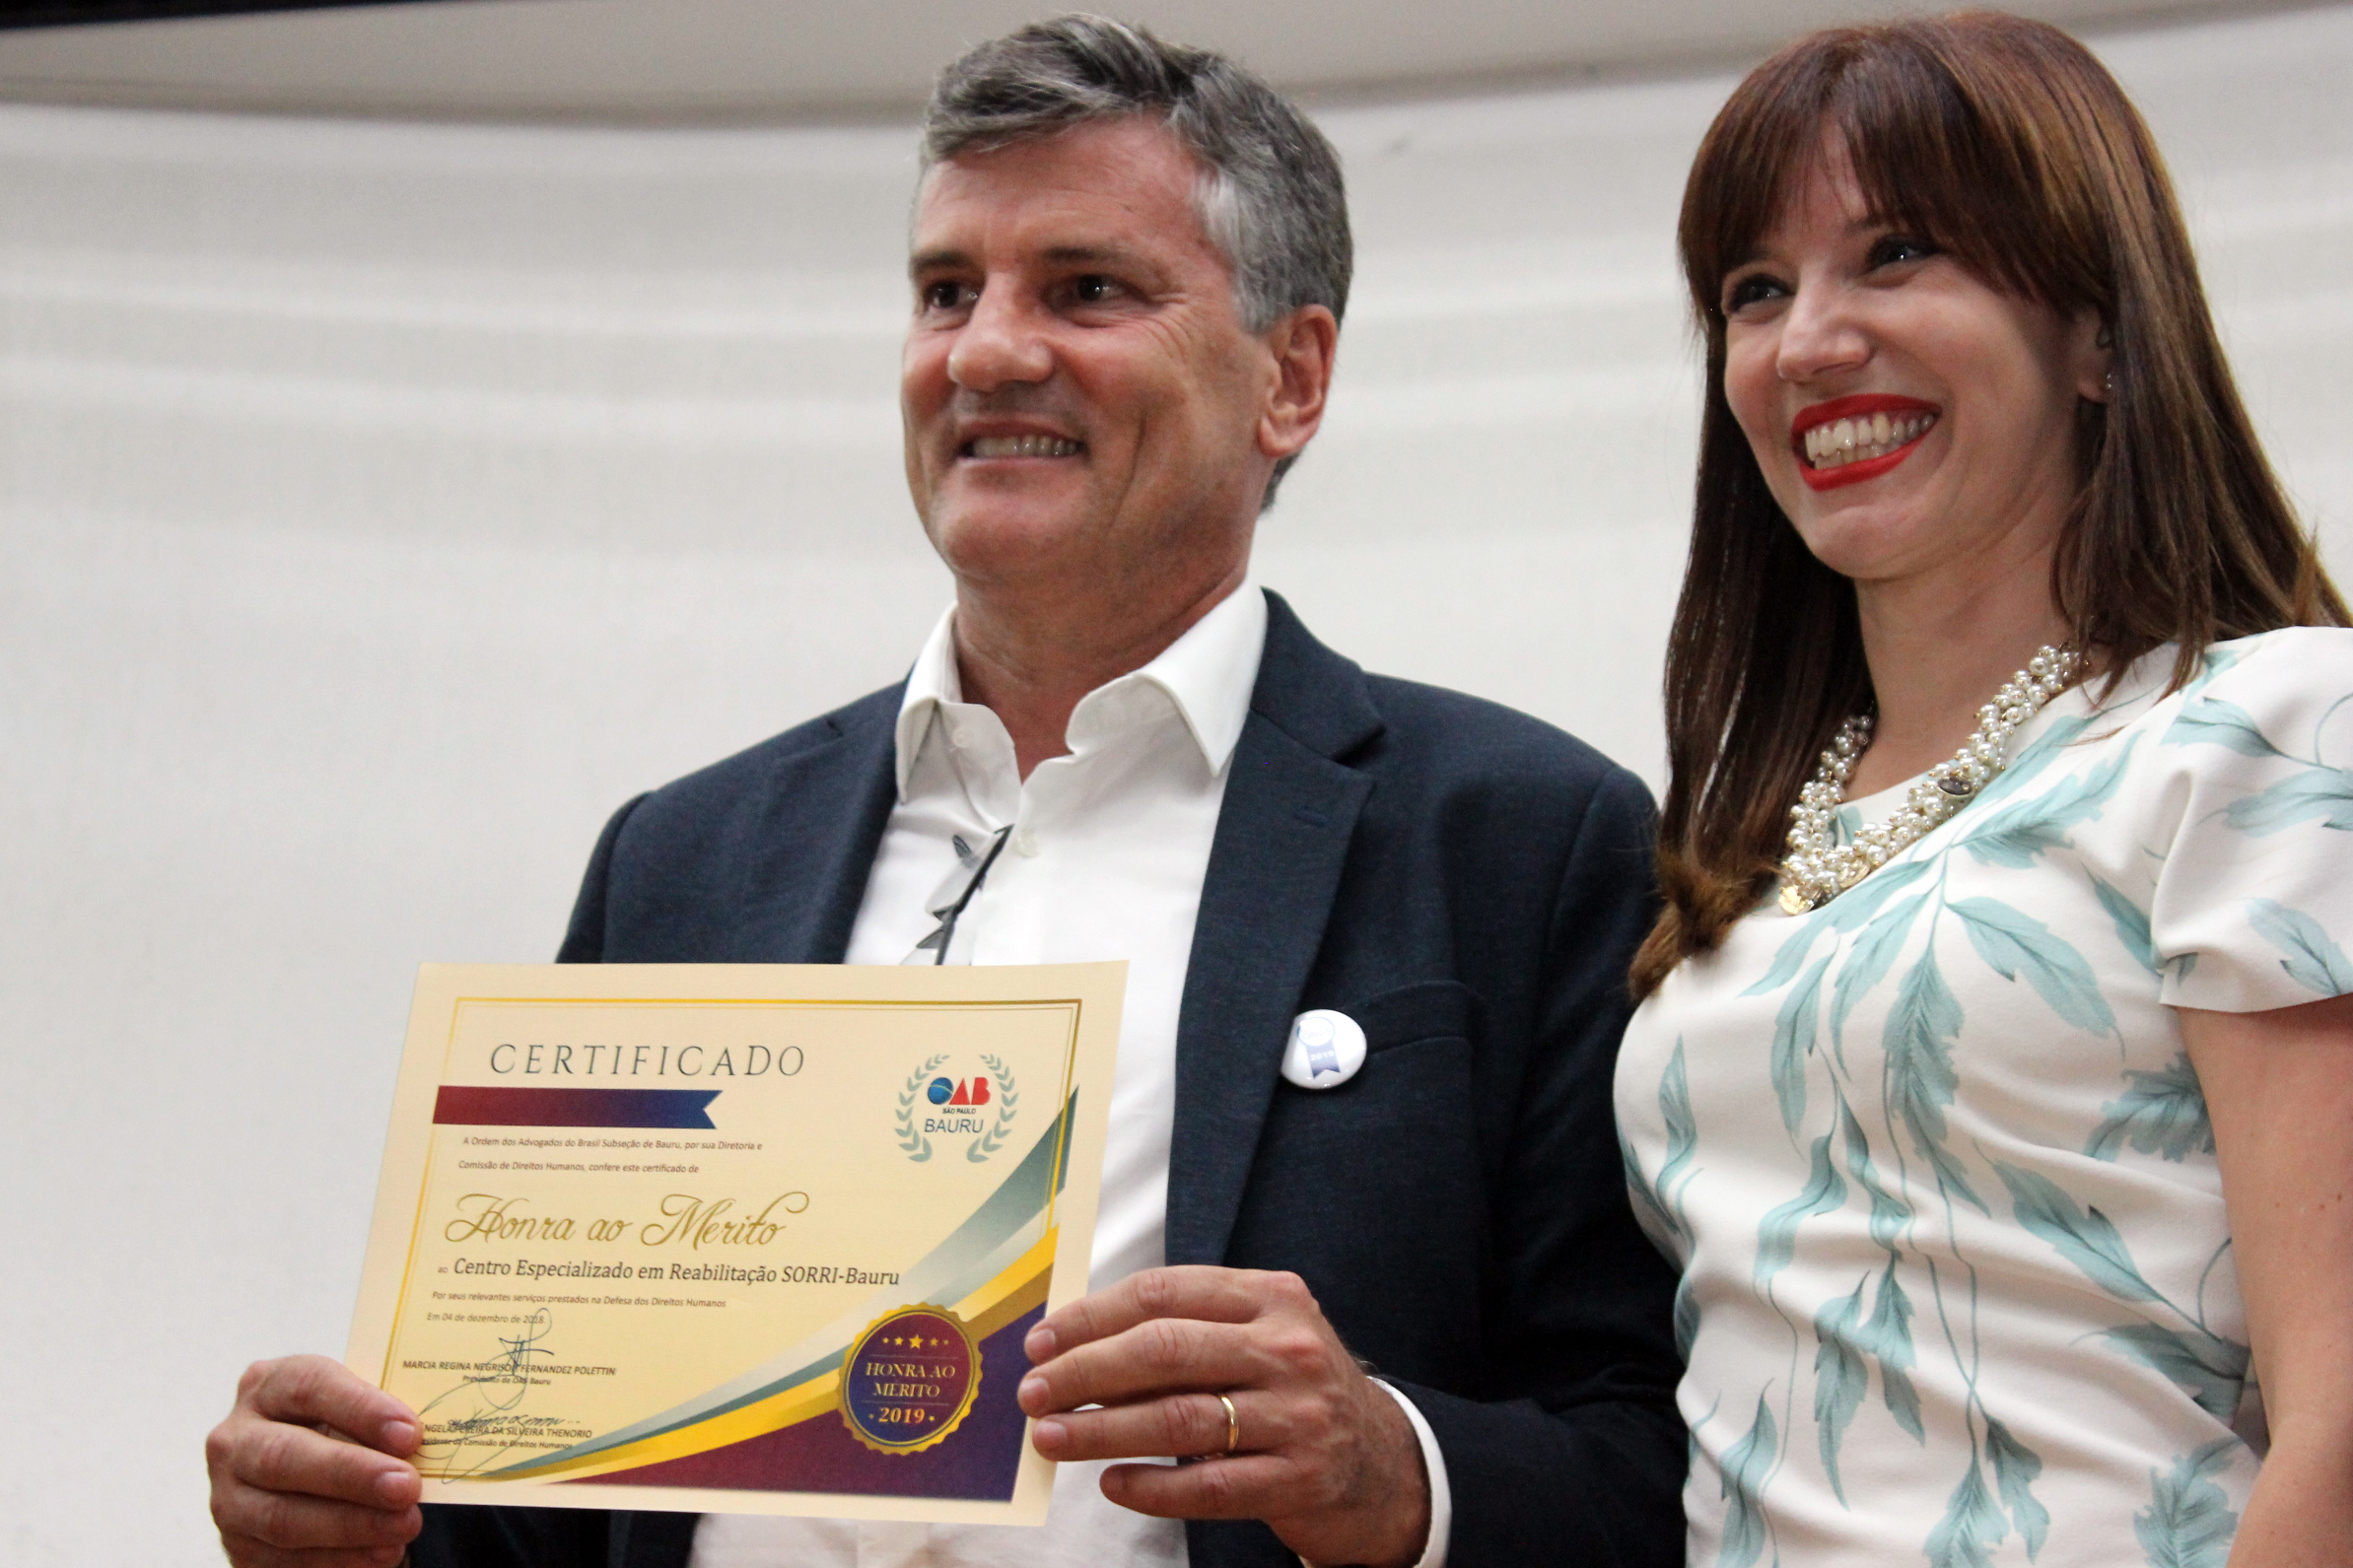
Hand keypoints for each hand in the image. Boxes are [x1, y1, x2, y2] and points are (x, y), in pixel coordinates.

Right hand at [206, 1355, 424, 1567]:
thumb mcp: (352, 1410)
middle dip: (352, 1474)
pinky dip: (337, 1560)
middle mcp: (235, 1440)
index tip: (410, 1433)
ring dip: (349, 1526)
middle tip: (407, 1487)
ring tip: (404, 1525)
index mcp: (267, 1386)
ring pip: (281, 1517)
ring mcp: (228, 1498)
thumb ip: (375, 1419)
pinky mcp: (238, 1548)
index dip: (360, 1409)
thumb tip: (417, 1444)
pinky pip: (283, 1560)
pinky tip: (380, 1554)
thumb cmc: (339, 1430)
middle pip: (284, 1456)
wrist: (303, 1478)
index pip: (308, 1386)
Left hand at [1018, 1266, 1429, 1567]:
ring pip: (1178, 1419)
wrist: (1385, 1463)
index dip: (1093, 1317)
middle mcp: (1288, 1348)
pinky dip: (1152, 1486)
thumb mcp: (1261, 1337)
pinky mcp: (1300, 1479)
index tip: (1042, 1342)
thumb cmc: (1294, 1390)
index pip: (1165, 1293)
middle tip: (1033, 1393)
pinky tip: (1112, 1484)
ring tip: (1051, 1438)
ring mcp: (1299, 1415)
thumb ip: (1188, 1330)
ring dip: (1102, 1430)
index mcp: (1272, 1297)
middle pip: (1164, 1351)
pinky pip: (1209, 1486)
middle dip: (1085, 1372)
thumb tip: (1076, 1345)